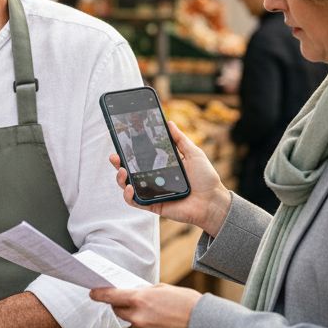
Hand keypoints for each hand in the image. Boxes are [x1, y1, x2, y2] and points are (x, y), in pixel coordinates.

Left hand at [89, 284, 201, 327]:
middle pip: (119, 311)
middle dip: (124, 307)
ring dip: (142, 320)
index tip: (93, 293)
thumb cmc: (188, 303)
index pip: (112, 296)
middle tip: (138, 304)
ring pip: (135, 324)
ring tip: (163, 317)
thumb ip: (146, 291)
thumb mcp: (165, 289)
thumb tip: (135, 294)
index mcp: (141, 299)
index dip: (100, 294)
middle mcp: (138, 317)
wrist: (204, 326)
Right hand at [110, 120, 231, 234]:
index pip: (141, 157)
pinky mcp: (153, 205)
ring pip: (128, 186)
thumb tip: (169, 123)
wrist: (212, 201)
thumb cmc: (206, 178)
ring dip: (120, 178)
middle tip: (114, 156)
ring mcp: (152, 192)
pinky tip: (130, 187)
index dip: (129, 151)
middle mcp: (154, 179)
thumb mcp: (193, 153)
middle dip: (118, 163)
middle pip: (130, 171)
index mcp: (162, 166)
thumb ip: (180, 139)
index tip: (121, 141)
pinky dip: (128, 195)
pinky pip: (135, 201)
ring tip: (122, 171)